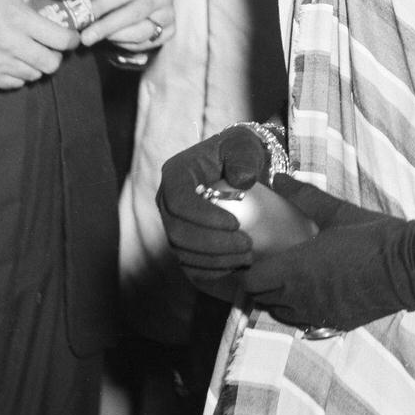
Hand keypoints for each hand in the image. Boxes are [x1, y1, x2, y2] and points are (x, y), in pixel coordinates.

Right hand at [0, 0, 81, 88]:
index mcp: (18, 19)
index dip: (72, 38)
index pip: (61, 39)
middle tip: (52, 44)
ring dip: (40, 64)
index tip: (71, 35)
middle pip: (51, 63)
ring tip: (33, 49)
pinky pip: (16, 83)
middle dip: (57, 54)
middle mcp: (9, 45)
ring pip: (35, 74)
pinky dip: (22, 73)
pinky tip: (17, 59)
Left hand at [81, 0, 173, 51]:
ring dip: (116, 37)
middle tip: (86, 37)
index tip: (85, 17)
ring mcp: (170, 12)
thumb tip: (83, 16)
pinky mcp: (171, 30)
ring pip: (141, 31)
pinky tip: (117, 39)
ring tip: (101, 37)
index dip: (102, 6)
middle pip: (134, 13)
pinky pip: (147, 43)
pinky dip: (128, 45)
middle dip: (107, 27)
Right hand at [157, 126, 269, 287]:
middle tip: (247, 245)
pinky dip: (211, 270)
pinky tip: (236, 265)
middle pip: (178, 232)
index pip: (179, 202)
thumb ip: (244, 158)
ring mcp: (172, 223)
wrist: (237, 165)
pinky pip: (189, 264)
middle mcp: (166, 201)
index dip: (204, 217)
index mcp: (176, 174)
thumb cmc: (239, 152)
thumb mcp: (244, 145)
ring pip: (183, 252)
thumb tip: (242, 180)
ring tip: (248, 256)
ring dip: (216, 260)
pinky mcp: (181, 241)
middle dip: (213, 244)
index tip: (236, 224)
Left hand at [241, 178, 414, 332]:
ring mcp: (317, 314)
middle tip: (268, 260)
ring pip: (281, 312)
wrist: (411, 267)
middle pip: (261, 298)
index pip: (251, 281)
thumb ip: (304, 196)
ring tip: (289, 275)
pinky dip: (299, 307)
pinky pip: (304, 320)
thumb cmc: (373, 235)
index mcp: (297, 269)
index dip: (246, 269)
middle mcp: (301, 297)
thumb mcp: (337, 211)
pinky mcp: (334, 323)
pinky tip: (313, 288)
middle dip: (260, 281)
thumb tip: (278, 179)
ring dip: (278, 296)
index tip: (251, 254)